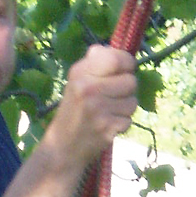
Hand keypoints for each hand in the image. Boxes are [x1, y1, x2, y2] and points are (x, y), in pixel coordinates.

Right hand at [50, 45, 137, 168]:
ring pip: (133, 102)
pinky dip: (121, 123)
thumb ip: (95, 63)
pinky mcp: (108, 128)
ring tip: (109, 111)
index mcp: (81, 73)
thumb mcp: (76, 81)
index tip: (125, 69)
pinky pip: (129, 120)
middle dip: (127, 89)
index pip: (117, 59)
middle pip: (131, 81)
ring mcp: (99, 110)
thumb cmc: (73, 110)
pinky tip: (107, 124)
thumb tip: (119, 50)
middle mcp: (89, 89)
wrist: (63, 146)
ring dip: (125, 107)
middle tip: (113, 96)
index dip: (127, 63)